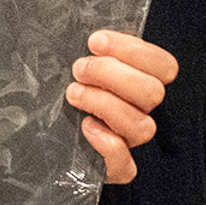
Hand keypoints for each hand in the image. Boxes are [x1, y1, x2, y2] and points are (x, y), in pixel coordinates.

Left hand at [66, 31, 176, 184]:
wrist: (42, 134)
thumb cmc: (66, 87)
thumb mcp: (80, 63)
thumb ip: (95, 51)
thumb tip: (92, 35)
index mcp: (141, 81)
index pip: (164, 66)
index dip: (132, 50)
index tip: (94, 42)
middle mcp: (141, 111)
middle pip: (153, 93)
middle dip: (111, 74)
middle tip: (79, 69)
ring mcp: (129, 141)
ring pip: (142, 127)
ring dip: (105, 104)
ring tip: (73, 93)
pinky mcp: (113, 169)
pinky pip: (126, 166)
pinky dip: (108, 146)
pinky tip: (86, 128)